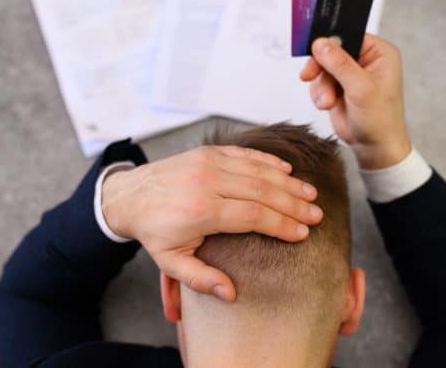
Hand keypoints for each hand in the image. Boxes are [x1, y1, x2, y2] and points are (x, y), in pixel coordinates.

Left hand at [101, 145, 321, 301]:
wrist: (129, 195)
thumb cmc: (155, 232)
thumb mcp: (171, 263)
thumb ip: (201, 279)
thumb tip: (231, 294)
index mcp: (200, 211)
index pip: (253, 216)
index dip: (282, 225)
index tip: (302, 234)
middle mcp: (207, 182)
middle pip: (262, 191)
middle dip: (293, 204)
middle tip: (316, 215)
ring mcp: (208, 162)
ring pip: (258, 171)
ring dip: (288, 182)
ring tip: (310, 194)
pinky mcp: (208, 151)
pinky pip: (245, 154)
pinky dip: (268, 161)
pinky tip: (287, 170)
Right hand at [300, 34, 411, 168]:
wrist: (374, 147)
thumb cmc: (381, 120)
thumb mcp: (361, 88)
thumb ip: (340, 64)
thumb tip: (321, 43)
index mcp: (379, 53)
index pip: (350, 34)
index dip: (331, 40)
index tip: (314, 47)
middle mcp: (364, 60)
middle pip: (331, 50)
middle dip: (321, 67)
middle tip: (310, 74)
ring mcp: (350, 74)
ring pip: (322, 67)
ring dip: (320, 85)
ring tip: (328, 101)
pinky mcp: (337, 87)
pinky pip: (318, 81)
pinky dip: (318, 93)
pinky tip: (327, 104)